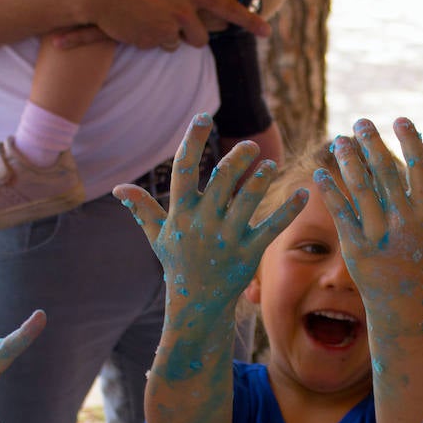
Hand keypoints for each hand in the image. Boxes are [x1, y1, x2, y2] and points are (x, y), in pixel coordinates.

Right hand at [72, 0, 266, 49]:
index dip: (250, 20)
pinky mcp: (148, 42)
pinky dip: (149, 35)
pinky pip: (155, 44)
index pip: (228, 8)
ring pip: (176, 42)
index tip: (267, 30)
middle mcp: (184, 14)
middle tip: (174, 15)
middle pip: (200, 36)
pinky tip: (135, 18)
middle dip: (191, 30)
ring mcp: (166, 30)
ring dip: (168, 33)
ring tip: (149, 12)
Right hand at [113, 114, 307, 326]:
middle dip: (237, 160)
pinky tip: (303, 194)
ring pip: (247, 201)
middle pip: (221, 181)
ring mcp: (227, 239)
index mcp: (181, 214)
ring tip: (270, 166)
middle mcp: (203, 223)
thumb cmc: (178, 265)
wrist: (195, 305)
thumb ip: (143, 210)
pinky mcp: (249, 254)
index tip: (203, 117)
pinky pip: (271, 227)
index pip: (183, 169)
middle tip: (250, 145)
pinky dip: (289, 210)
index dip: (193, 140)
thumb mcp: (159, 237)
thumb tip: (119, 189)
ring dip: (261, 180)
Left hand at [318, 118, 422, 325]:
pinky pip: (341, 213)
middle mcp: (404, 224)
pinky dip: (330, 191)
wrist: (402, 304)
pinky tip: (319, 172)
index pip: (420, 171)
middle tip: (361, 122)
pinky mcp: (355, 247)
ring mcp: (379, 236)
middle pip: (386, 174)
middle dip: (372, 145)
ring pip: (361, 189)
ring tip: (339, 141)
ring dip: (348, 161)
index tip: (400, 120)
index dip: (411, 143)